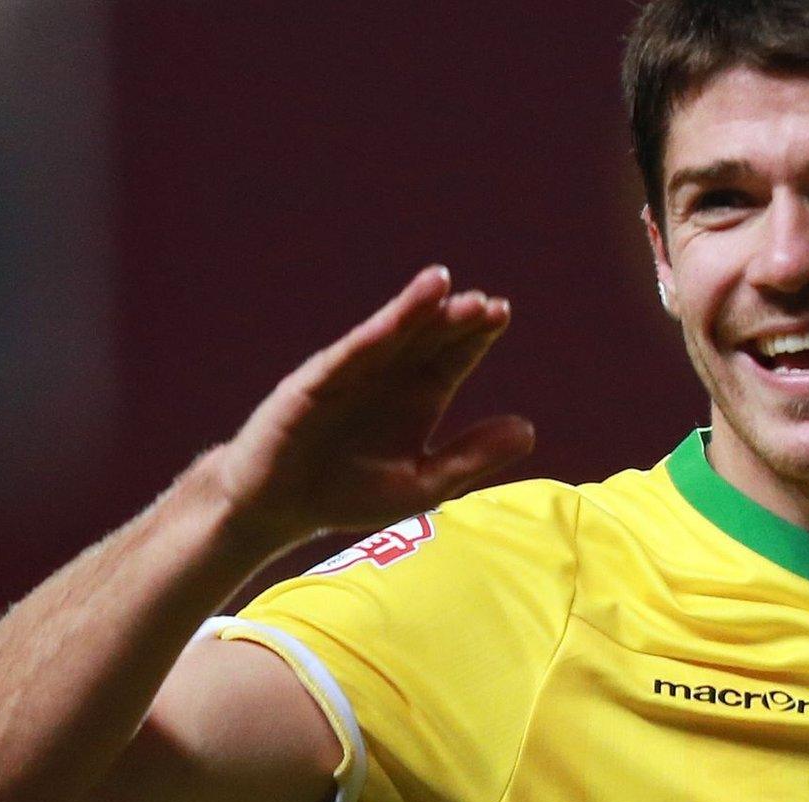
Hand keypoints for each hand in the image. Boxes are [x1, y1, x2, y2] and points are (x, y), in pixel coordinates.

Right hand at [207, 266, 534, 546]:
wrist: (278, 509)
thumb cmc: (349, 494)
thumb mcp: (422, 482)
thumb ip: (472, 456)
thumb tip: (530, 429)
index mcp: (417, 395)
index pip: (453, 355)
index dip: (475, 334)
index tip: (500, 312)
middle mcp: (386, 376)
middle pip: (426, 337)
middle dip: (453, 318)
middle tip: (484, 303)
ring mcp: (348, 376)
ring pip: (386, 337)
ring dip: (411, 311)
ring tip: (441, 284)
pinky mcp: (311, 387)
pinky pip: (344, 358)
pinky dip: (369, 339)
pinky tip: (392, 322)